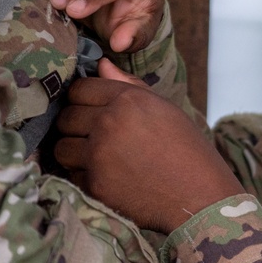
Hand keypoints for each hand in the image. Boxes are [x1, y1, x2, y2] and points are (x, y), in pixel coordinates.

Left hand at [55, 59, 243, 232]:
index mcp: (127, 99)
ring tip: (97, 158)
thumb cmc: (186, 151)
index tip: (90, 111)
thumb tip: (101, 64)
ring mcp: (99, 154)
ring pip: (61, 147)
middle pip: (66, 117)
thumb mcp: (164, 109)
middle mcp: (109, 123)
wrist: (200, 198)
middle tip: (93, 137)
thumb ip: (128, 85)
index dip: (83, 100)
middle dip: (75, 126)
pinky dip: (84, 176)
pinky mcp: (95, 184)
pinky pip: (71, 174)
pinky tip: (107, 177)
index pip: (79, 89)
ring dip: (74, 152)